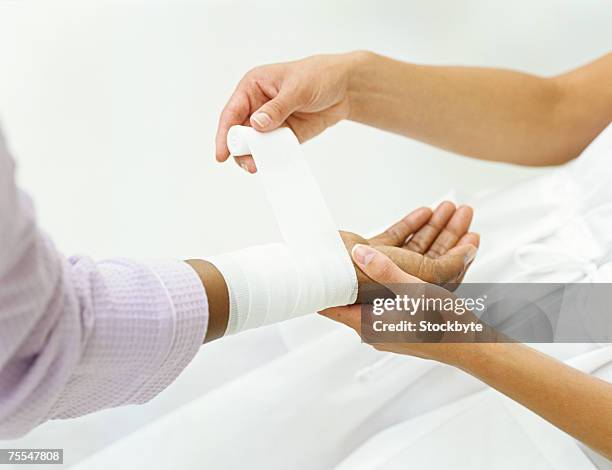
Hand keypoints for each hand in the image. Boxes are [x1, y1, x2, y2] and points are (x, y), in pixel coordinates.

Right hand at [216, 52, 362, 172]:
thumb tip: (256, 123)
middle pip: (239, 132)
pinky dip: (271, 158)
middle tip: (247, 164)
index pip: (232, 112)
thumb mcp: (297, 89)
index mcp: (253, 87)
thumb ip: (277, 108)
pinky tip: (272, 164)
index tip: (222, 154)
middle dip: (240, 149)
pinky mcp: (284, 134)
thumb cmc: (318, 76)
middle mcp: (257, 105)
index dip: (225, 133)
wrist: (345, 88)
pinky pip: (272, 149)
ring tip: (259, 166)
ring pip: (254, 144)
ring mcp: (270, 122)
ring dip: (255, 156)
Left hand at [321, 241, 485, 364]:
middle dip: (352, 264)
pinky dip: (394, 274)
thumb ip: (386, 271)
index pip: (329, 305)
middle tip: (340, 242)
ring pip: (375, 287)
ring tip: (363, 249)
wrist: (475, 348)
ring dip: (379, 264)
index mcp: (369, 322)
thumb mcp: (416, 291)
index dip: (319, 286)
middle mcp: (373, 326)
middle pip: (352, 291)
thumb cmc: (447, 325)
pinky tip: (401, 256)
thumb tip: (357, 254)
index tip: (308, 266)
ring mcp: (387, 324)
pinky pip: (390, 292)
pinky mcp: (401, 321)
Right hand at [339, 201, 478, 302]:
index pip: (443, 281)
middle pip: (431, 262)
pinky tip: (423, 212)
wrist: (319, 271)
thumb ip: (439, 267)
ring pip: (414, 251)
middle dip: (449, 235)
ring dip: (433, 228)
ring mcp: (381, 278)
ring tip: (449, 206)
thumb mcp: (416, 280)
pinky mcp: (365, 262)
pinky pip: (394, 244)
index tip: (473, 241)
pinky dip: (410, 228)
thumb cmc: (368, 285)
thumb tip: (459, 253)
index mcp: (410, 304)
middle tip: (464, 212)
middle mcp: (396, 294)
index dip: (459, 261)